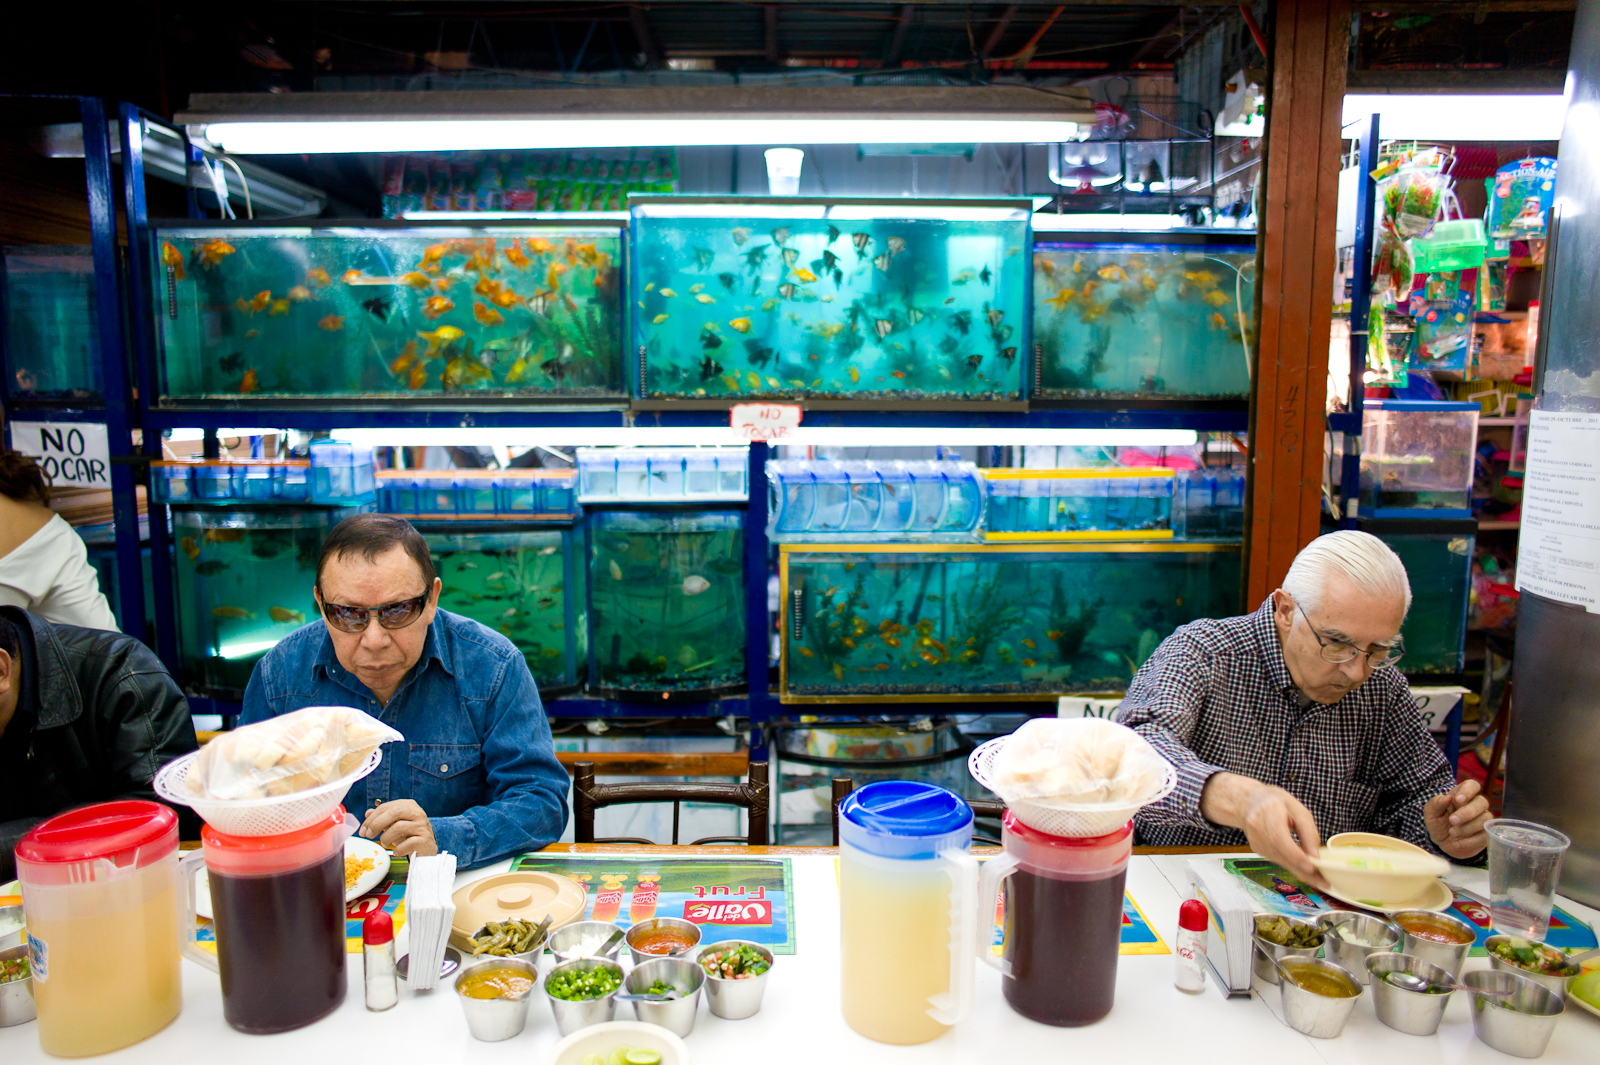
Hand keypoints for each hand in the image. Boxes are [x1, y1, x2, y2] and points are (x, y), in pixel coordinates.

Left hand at [361, 799, 437, 857]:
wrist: (426, 848)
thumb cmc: (408, 835)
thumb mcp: (394, 824)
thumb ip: (382, 818)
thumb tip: (368, 813)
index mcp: (409, 806)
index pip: (387, 807)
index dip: (372, 818)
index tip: (363, 830)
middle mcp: (417, 813)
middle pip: (395, 812)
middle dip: (377, 824)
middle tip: (368, 835)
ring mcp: (422, 826)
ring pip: (399, 827)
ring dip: (386, 838)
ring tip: (385, 844)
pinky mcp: (425, 840)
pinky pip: (408, 843)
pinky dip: (398, 849)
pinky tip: (397, 851)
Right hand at [1201, 772, 1327, 890]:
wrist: (1248, 803)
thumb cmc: (1274, 802)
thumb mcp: (1296, 808)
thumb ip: (1307, 830)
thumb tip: (1316, 854)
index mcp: (1268, 812)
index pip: (1280, 838)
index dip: (1295, 855)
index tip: (1312, 866)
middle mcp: (1257, 829)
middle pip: (1280, 854)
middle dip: (1303, 870)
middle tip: (1323, 882)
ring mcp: (1255, 841)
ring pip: (1280, 861)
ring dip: (1299, 870)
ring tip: (1319, 878)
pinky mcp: (1258, 850)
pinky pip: (1278, 860)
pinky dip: (1292, 864)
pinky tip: (1304, 866)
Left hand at [1424, 778, 1489, 858]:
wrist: (1441, 843)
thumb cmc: (1438, 823)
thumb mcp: (1431, 813)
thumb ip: (1436, 803)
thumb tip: (1447, 797)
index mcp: (1461, 795)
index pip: (1472, 785)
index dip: (1468, 791)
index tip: (1458, 800)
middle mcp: (1475, 805)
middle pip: (1482, 802)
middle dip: (1467, 812)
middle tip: (1452, 820)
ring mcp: (1483, 820)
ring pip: (1485, 819)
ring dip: (1467, 828)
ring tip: (1452, 833)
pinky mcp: (1486, 834)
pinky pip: (1485, 836)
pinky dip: (1470, 841)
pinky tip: (1457, 843)